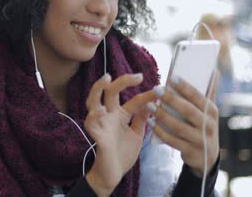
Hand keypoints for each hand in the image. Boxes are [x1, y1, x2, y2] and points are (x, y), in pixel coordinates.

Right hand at [84, 73, 159, 195]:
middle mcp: (109, 115)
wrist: (113, 174)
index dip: (147, 95)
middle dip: (122, 81)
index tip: (161, 91)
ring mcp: (101, 124)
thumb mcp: (137, 134)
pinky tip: (100, 110)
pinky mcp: (97, 136)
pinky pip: (90, 123)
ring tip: (106, 79)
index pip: (134, 100)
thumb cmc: (122, 153)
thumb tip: (151, 102)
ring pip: (93, 102)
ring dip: (98, 89)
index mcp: (120, 114)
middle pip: (110, 92)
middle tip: (137, 76)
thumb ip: (141, 119)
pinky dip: (94, 116)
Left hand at [147, 75, 218, 176]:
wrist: (207, 157)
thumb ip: (209, 92)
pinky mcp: (190, 151)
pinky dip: (160, 132)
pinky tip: (150, 122)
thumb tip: (213, 70)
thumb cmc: (204, 126)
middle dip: (171, 99)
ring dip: (162, 115)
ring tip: (149, 105)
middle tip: (156, 88)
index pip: (199, 97)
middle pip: (188, 111)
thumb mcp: (209, 111)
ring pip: (178, 127)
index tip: (172, 77)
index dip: (186, 87)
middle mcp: (208, 125)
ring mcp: (200, 140)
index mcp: (212, 111)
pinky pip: (172, 140)